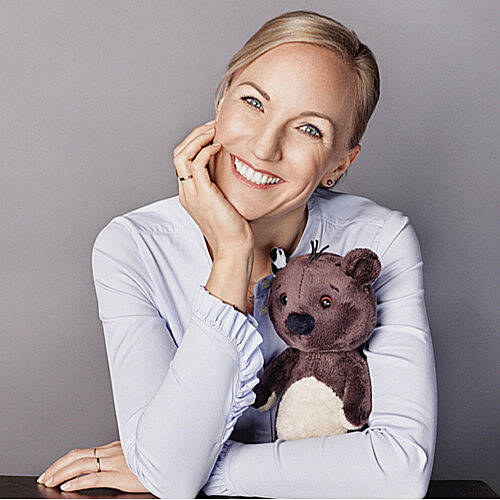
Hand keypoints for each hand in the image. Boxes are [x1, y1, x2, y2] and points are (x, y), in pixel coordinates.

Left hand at [36, 440, 149, 492]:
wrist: (171, 460)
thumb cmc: (155, 458)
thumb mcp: (135, 456)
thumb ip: (121, 458)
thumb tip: (106, 467)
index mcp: (115, 448)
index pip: (83, 452)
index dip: (65, 460)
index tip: (53, 469)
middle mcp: (113, 452)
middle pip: (77, 456)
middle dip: (57, 466)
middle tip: (44, 476)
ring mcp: (116, 462)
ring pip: (81, 465)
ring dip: (61, 473)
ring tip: (49, 482)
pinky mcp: (120, 475)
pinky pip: (94, 478)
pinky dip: (77, 482)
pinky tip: (67, 487)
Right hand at [173, 119, 254, 260]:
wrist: (234, 247)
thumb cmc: (234, 228)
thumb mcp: (225, 201)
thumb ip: (221, 184)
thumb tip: (232, 167)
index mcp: (190, 194)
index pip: (184, 160)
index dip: (196, 143)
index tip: (213, 134)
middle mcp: (186, 192)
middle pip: (178, 154)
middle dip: (194, 135)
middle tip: (213, 126)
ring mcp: (192, 193)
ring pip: (182, 155)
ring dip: (198, 138)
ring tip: (214, 130)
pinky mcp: (203, 194)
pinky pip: (197, 163)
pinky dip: (206, 150)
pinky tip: (220, 146)